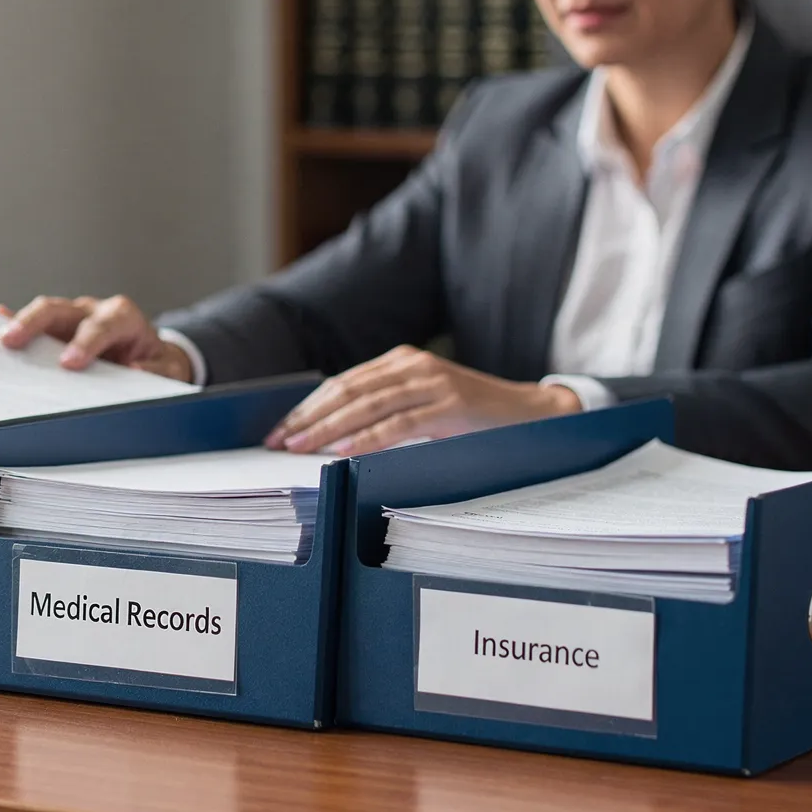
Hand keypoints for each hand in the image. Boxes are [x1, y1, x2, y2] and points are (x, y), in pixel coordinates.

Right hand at [0, 295, 195, 381]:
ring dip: (20, 324)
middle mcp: (93, 311)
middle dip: (37, 323)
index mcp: (123, 318)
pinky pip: (32, 321)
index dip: (86, 342)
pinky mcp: (55, 328)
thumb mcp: (168, 370)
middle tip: (14, 340)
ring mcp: (71, 318)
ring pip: (43, 313)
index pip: (103, 325)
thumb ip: (156, 370)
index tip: (70, 363)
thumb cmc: (155, 362)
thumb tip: (134, 371)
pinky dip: (13, 321)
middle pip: (61, 309)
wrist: (150, 355)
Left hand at [266, 346, 580, 454]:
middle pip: (348, 391)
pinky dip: (368, 438)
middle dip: (309, 418)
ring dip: (328, 428)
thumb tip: (335, 435)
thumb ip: (388, 409)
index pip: (344, 383)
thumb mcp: (424, 404)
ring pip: (368, 405)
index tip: (281, 428)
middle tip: (279, 440)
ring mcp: (432, 383)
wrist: (532, 412)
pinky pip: (399, 423)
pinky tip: (343, 450)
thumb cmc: (473, 415)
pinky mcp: (449, 405)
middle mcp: (413, 365)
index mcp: (402, 361)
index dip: (309, 406)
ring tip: (300, 446)